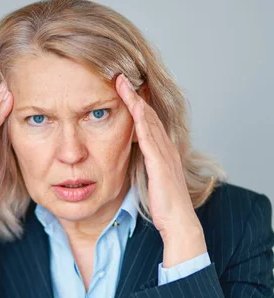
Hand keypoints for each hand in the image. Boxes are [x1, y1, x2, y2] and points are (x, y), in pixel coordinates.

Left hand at [116, 73, 206, 266]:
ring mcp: (164, 154)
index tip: (122, 89)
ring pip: (149, 121)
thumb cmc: (165, 206)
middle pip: (149, 115)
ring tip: (122, 82)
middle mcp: (166, 148)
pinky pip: (150, 137)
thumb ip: (143, 167)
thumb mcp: (151, 181)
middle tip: (120, 75)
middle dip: (135, 94)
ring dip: (136, 100)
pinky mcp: (160, 163)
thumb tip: (130, 159)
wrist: (178, 221)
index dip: (136, 104)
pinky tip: (135, 108)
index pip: (148, 122)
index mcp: (162, 152)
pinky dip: (142, 121)